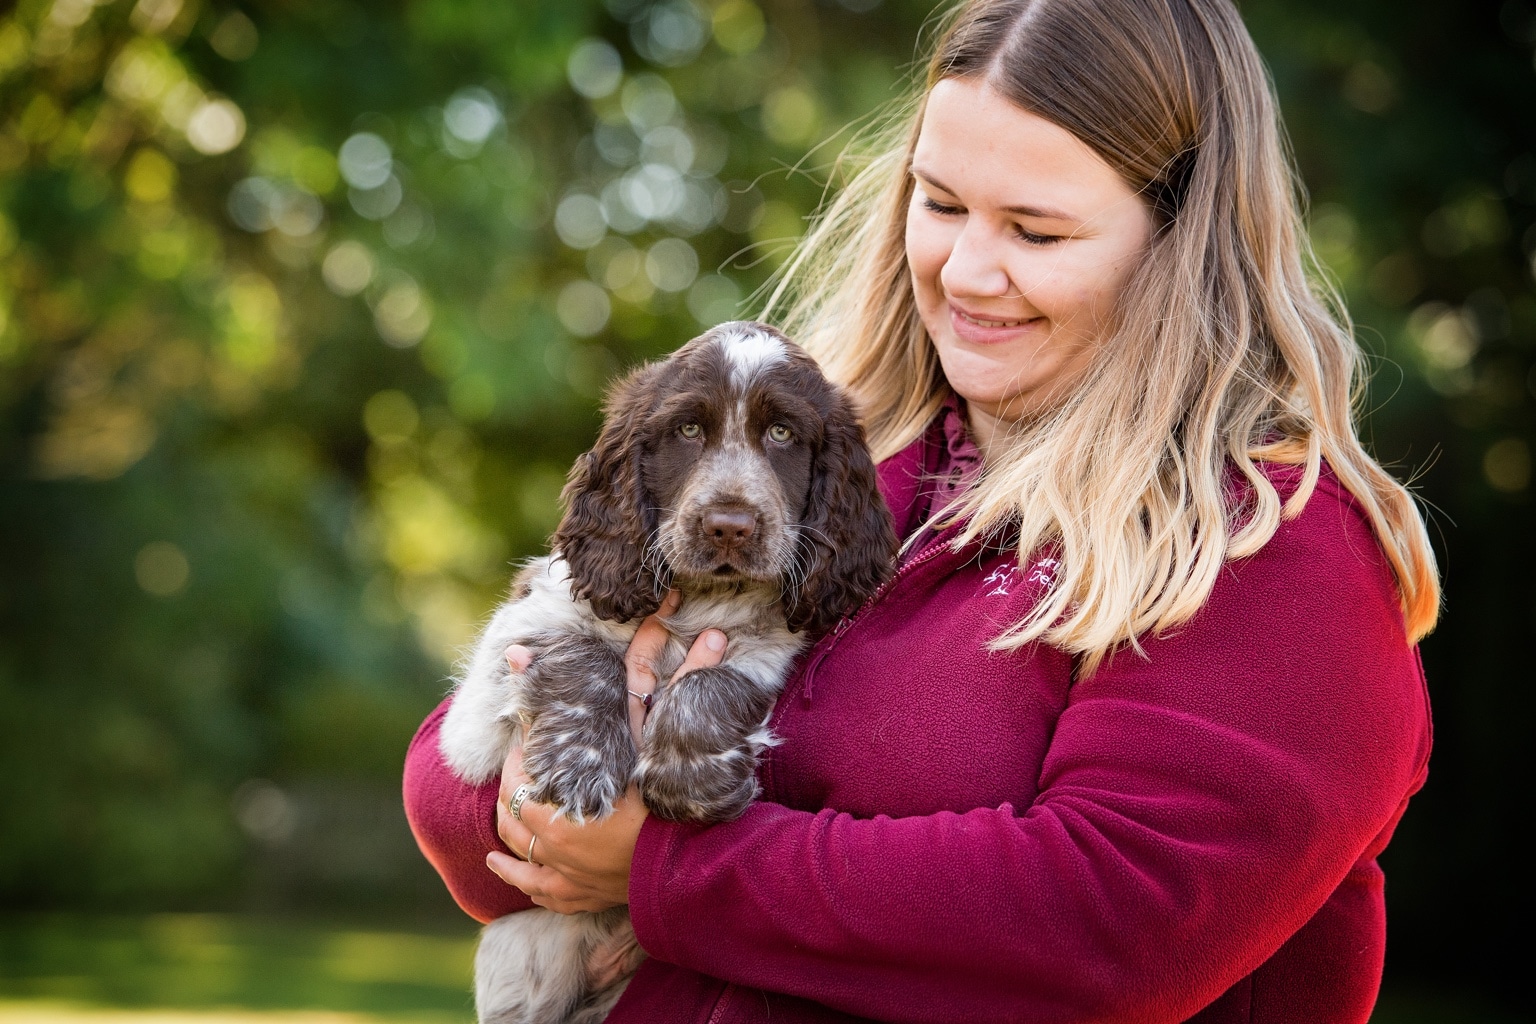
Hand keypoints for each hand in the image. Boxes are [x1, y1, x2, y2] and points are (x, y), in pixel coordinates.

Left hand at [487, 591, 727, 913]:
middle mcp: (551, 838)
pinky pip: (533, 887)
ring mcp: (561, 871)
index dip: (527, 742)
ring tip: (506, 798)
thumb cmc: (673, 803)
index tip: (532, 728)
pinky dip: (513, 873)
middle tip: (527, 758)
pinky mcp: (575, 895)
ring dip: (507, 819)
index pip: (526, 762)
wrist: (692, 871)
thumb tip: (706, 632)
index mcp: (561, 799)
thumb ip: (662, 679)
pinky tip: (496, 861)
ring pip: (516, 843)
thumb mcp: (658, 737)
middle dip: (516, 777)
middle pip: (513, 802)